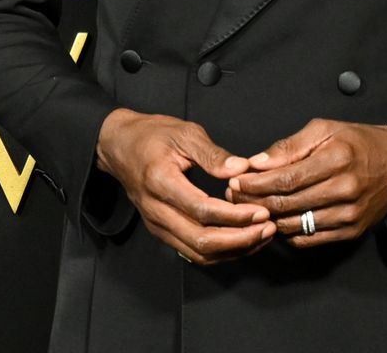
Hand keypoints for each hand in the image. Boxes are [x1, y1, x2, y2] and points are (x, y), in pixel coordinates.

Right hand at [96, 108, 275, 264]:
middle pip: (200, 241)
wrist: (119, 146)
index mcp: (160, 182)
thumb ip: (212, 154)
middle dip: (239, 240)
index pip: (202, 211)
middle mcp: (156, 210)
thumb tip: (241, 169)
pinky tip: (241, 240)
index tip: (260, 212)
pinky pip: (192, 251)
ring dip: (232, 250)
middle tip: (267, 228)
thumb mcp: (184, 133)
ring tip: (260, 236)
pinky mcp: (161, 231)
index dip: (234, 216)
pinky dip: (219, 252)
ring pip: (197, 253)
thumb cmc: (151, 135)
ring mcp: (157, 225)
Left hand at [226, 118, 386, 246]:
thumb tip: (257, 163)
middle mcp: (344, 190)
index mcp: (336, 159)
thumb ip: (289, 147)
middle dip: (255, 201)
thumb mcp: (325, 129)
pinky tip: (276, 220)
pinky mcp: (351, 232)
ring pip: (295, 225)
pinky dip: (288, 232)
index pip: (286, 179)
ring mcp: (348, 215)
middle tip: (234, 196)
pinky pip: (310, 238)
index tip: (236, 181)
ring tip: (250, 208)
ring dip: (267, 219)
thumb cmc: (359, 141)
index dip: (256, 184)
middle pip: (287, 204)